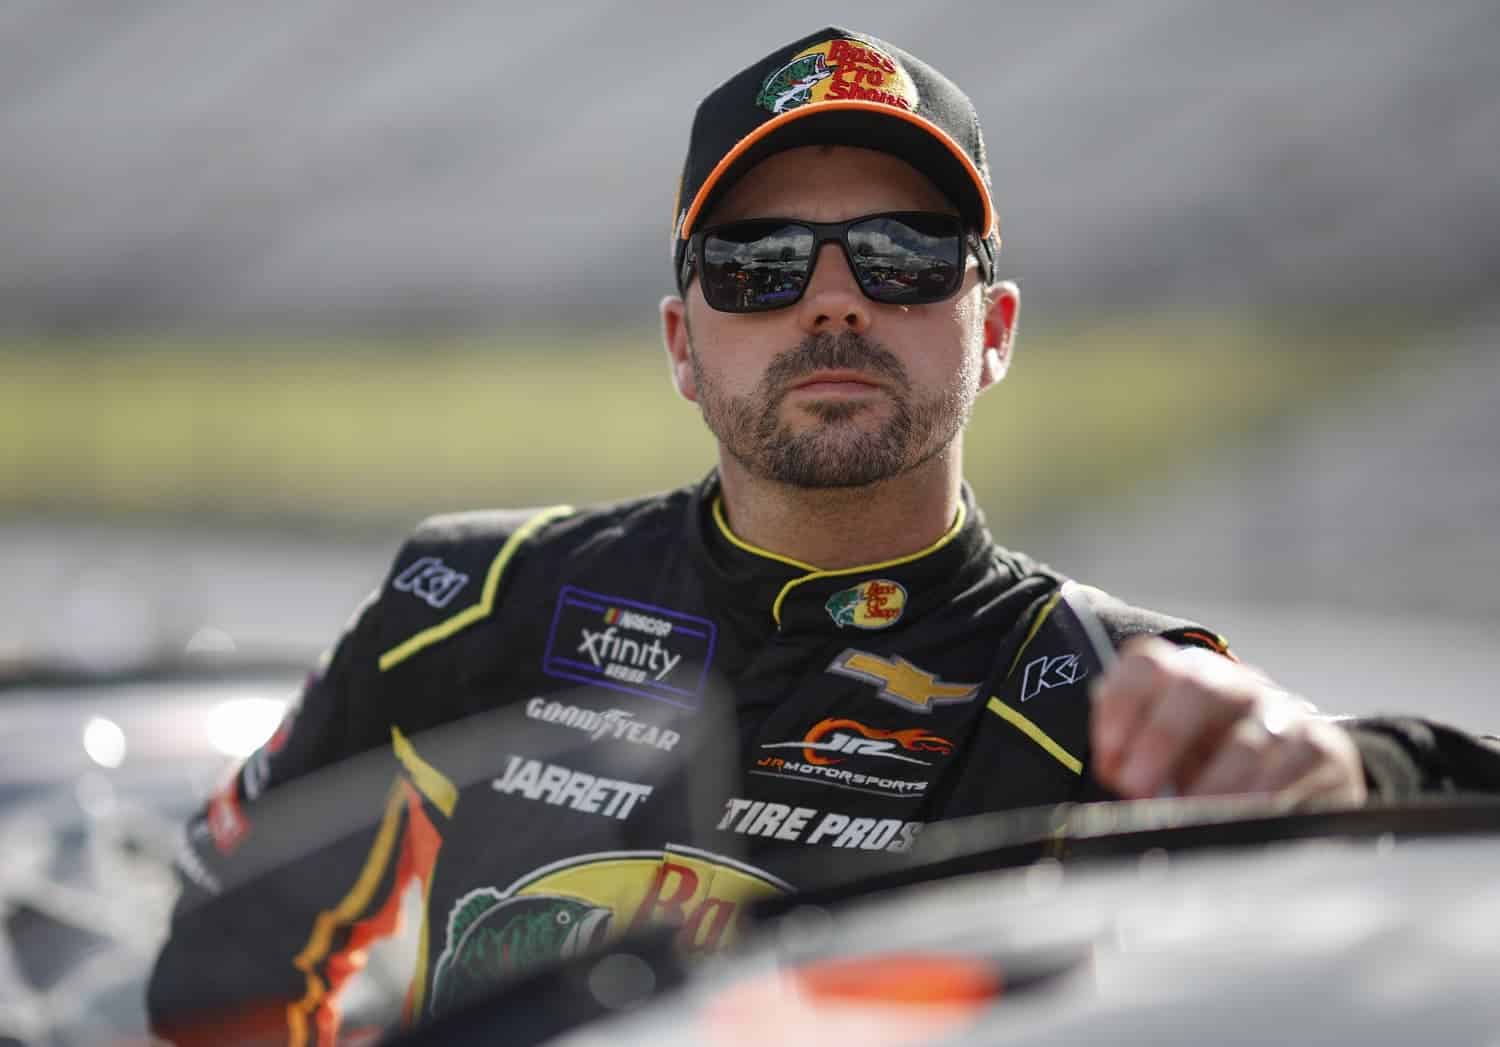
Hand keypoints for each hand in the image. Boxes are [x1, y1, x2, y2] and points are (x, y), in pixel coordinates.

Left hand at [1090, 636, 1366, 807]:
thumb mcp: (1168, 764)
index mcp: (1185, 678)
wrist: (1299, 782)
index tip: (1107, 761)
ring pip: (1245, 740)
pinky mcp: (1324, 748)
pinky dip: (1262, 800)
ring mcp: (1281, 712)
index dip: (1121, 706)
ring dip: (1211, 784)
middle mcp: (1234, 685)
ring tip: (1188, 819)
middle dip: (1161, 739)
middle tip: (1137, 789)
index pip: (1147, 665)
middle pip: (1196, 686)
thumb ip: (1133, 763)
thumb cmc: (1211, 773)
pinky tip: (1243, 822)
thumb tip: (1115, 779)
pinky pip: (1293, 770)